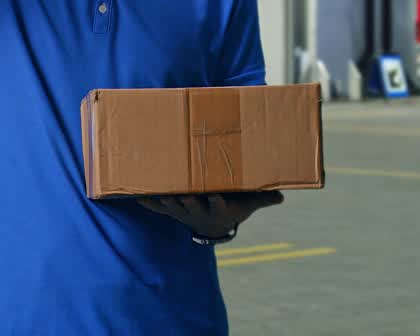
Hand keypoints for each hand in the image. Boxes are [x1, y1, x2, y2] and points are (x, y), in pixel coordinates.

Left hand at [137, 191, 284, 238]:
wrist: (212, 227)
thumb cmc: (232, 208)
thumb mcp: (248, 204)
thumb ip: (263, 198)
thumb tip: (282, 196)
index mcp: (218, 209)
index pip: (218, 205)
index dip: (216, 200)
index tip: (214, 194)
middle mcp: (199, 211)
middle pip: (192, 206)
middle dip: (186, 201)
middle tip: (182, 195)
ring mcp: (183, 211)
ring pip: (173, 206)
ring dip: (165, 200)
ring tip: (157, 192)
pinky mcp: (171, 209)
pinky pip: (158, 207)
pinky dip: (148, 203)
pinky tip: (137, 196)